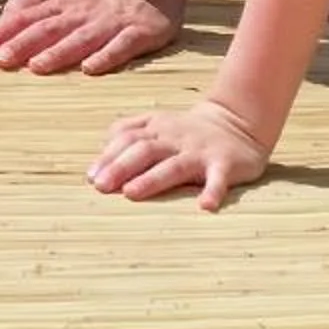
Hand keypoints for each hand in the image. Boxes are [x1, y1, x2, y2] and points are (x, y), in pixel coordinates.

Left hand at [0, 0, 182, 74]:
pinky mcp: (140, 32)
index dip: (0, 32)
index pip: (25, 17)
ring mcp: (111, 21)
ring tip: (37, 67)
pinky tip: (92, 69)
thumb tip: (0, 18)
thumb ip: (31, 5)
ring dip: (59, 52)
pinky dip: (107, 56)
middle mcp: (82, 11)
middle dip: (23, 44)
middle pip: (49, 28)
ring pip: (82, 38)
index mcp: (60, 3)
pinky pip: (123, 45)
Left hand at [87, 100, 270, 210]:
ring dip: (152, 179)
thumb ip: (128, 130)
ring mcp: (200, 151)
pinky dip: (214, 192)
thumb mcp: (156, 122)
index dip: (108, 157)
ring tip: (131, 194)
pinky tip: (206, 207)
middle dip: (121, 167)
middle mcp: (175, 139)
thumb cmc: (187, 131)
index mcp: (156, 128)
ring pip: (174, 165)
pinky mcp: (225, 164)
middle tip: (101, 186)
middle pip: (145, 150)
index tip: (91, 177)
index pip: (128, 139)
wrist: (237, 122)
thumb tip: (100, 149)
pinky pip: (219, 179)